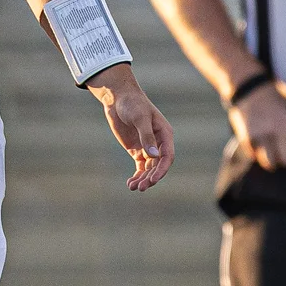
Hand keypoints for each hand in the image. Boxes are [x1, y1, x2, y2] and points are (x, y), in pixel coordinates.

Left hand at [91, 70, 174, 190]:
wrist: (118, 98)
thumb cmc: (133, 104)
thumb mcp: (140, 118)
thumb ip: (147, 136)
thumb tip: (154, 156)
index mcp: (165, 134)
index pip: (167, 156)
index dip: (161, 170)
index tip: (153, 180)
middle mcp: (158, 143)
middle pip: (158, 166)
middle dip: (151, 178)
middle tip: (141, 188)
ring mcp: (148, 147)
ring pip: (149, 168)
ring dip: (143, 179)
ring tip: (133, 188)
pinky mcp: (137, 149)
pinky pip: (140, 166)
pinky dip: (137, 175)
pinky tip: (130, 183)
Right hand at [232, 77, 285, 170]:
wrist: (249, 86)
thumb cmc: (275, 96)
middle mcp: (277, 131)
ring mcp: (261, 136)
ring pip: (271, 163)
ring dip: (273, 162)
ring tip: (272, 155)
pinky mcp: (247, 138)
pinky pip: (254, 156)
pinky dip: (257, 154)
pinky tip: (259, 147)